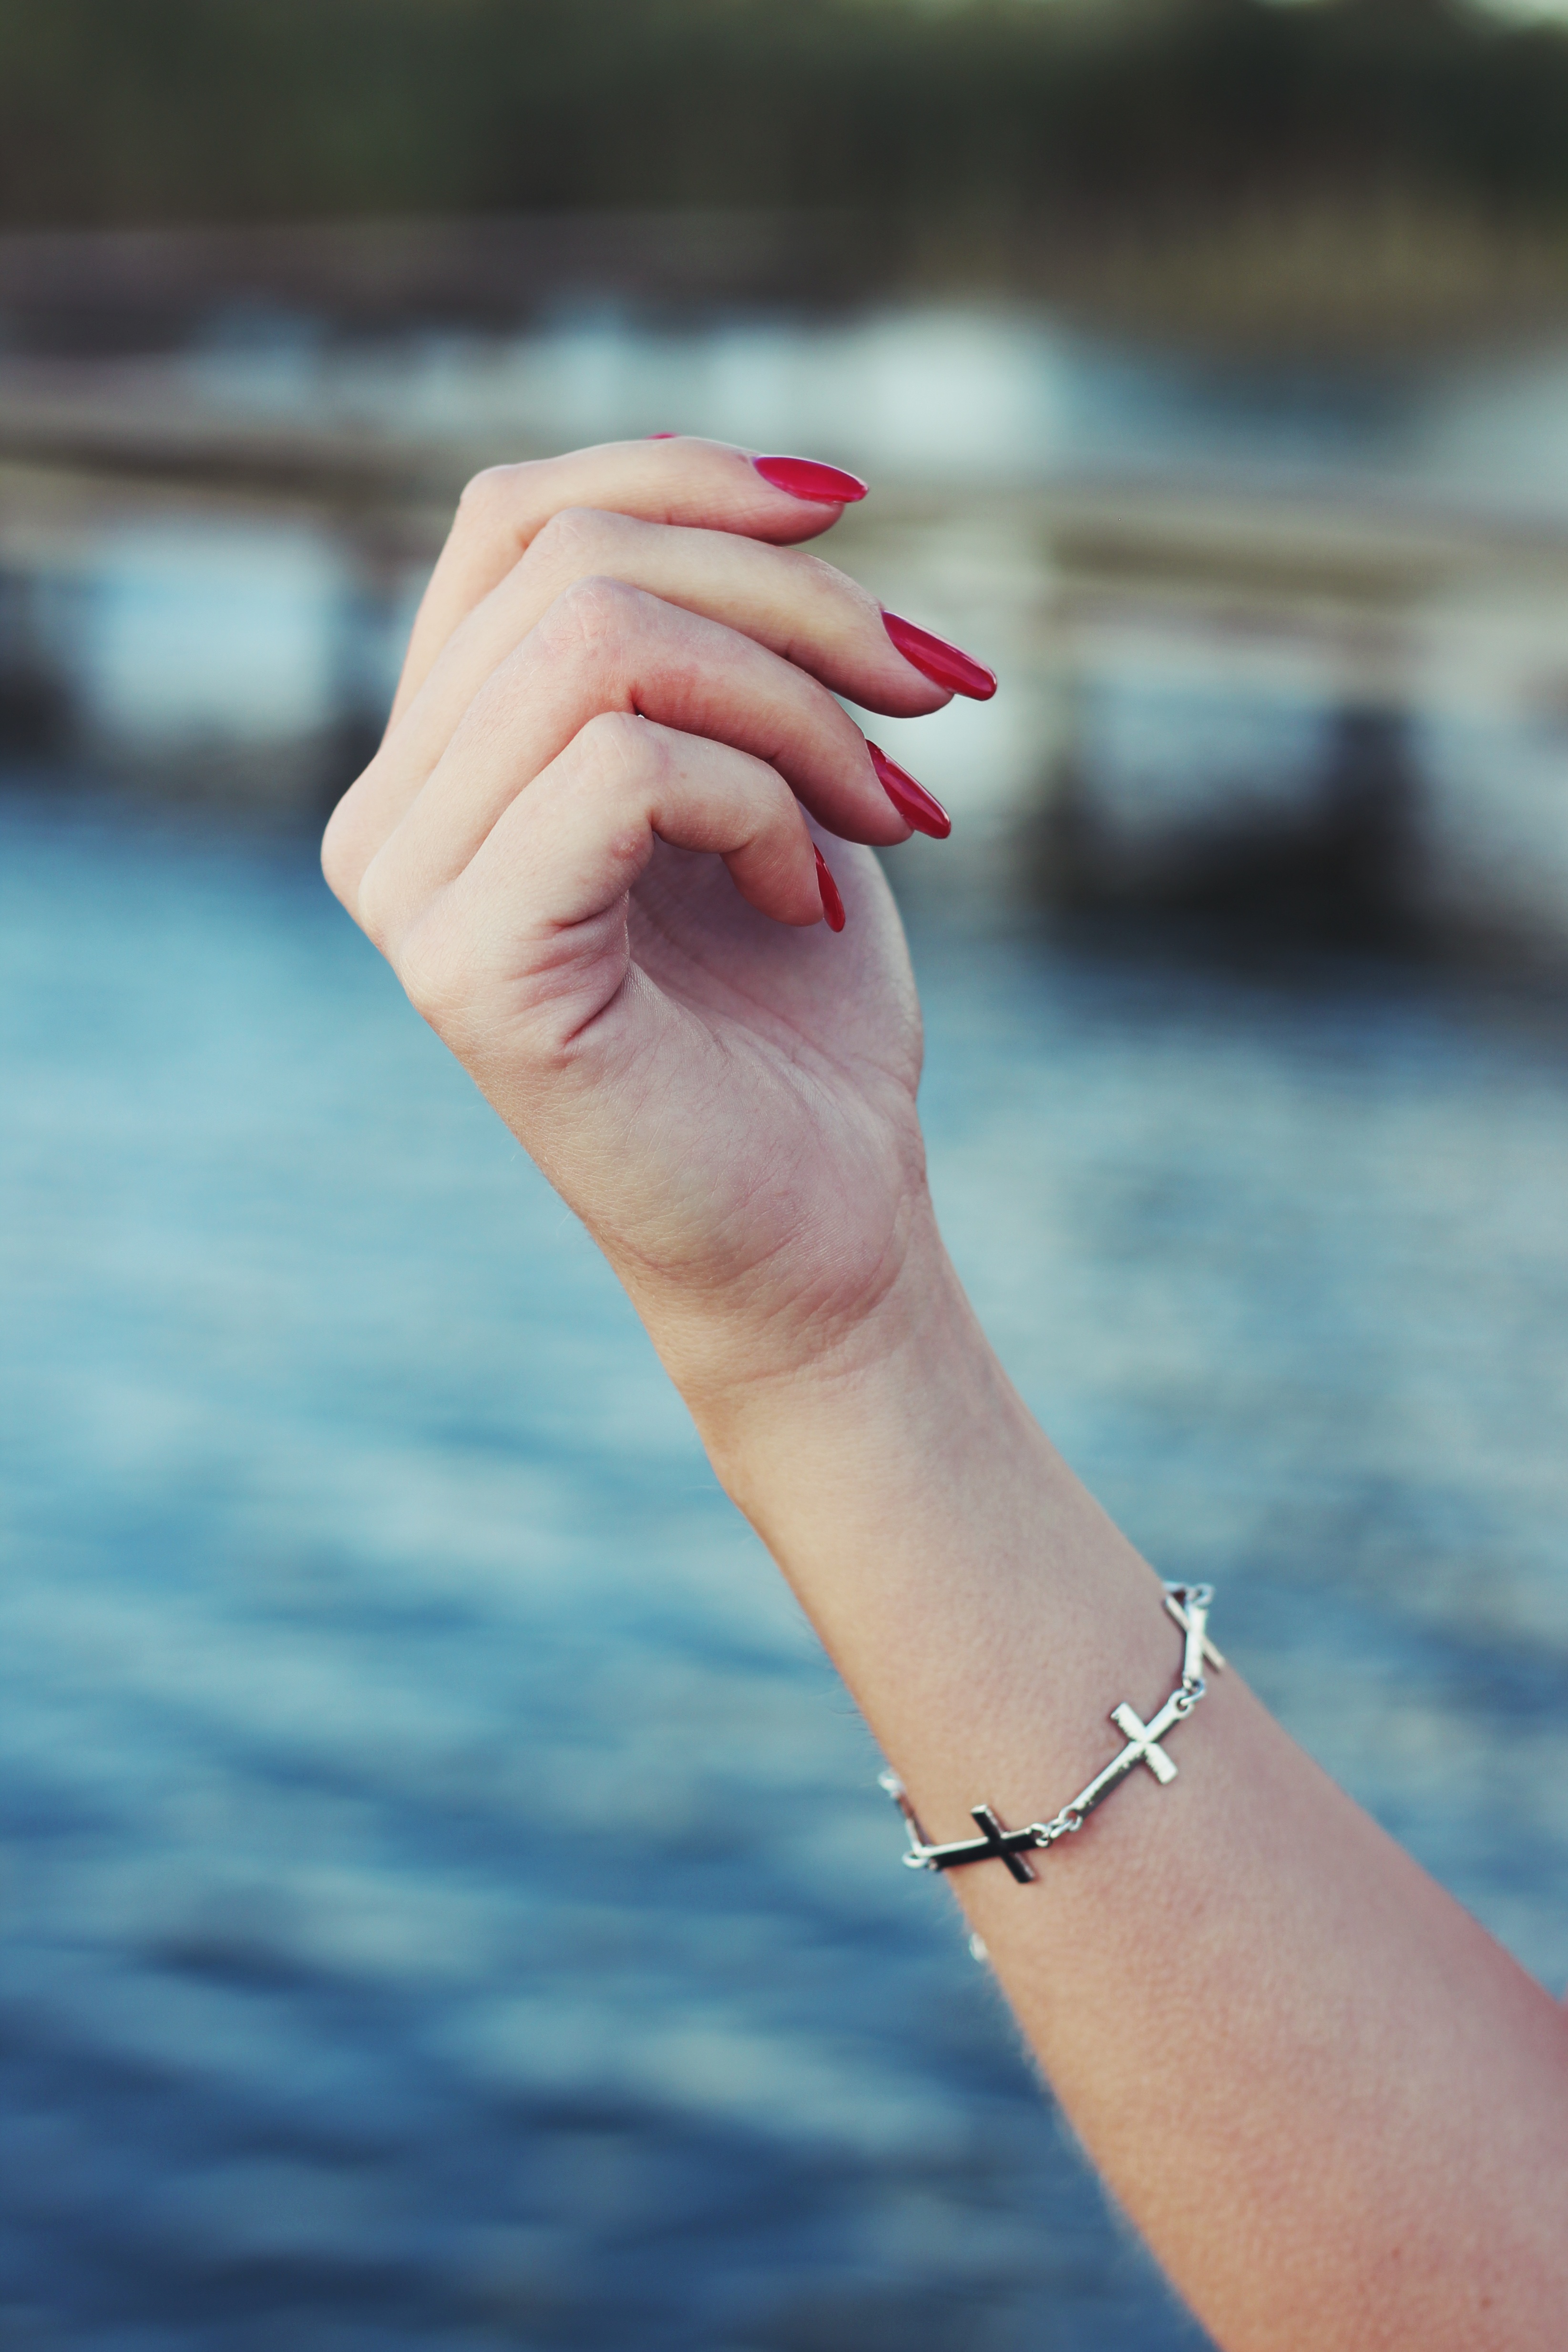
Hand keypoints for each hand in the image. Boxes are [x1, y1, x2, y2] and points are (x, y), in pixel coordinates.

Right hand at [322, 438, 991, 1410]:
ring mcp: (410, 893)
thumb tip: (752, 469)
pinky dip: (768, 806)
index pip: (516, 516)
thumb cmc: (797, 1012)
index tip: (852, 510)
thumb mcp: (767, 771)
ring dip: (801, 704)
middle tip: (932, 697)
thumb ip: (710, 638)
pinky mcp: (467, 966)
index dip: (687, 472)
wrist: (822, 1229)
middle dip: (795, 599)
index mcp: (441, 759)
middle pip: (574, 559)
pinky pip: (627, 767)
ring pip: (604, 643)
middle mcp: (390, 817)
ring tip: (894, 807)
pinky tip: (812, 902)